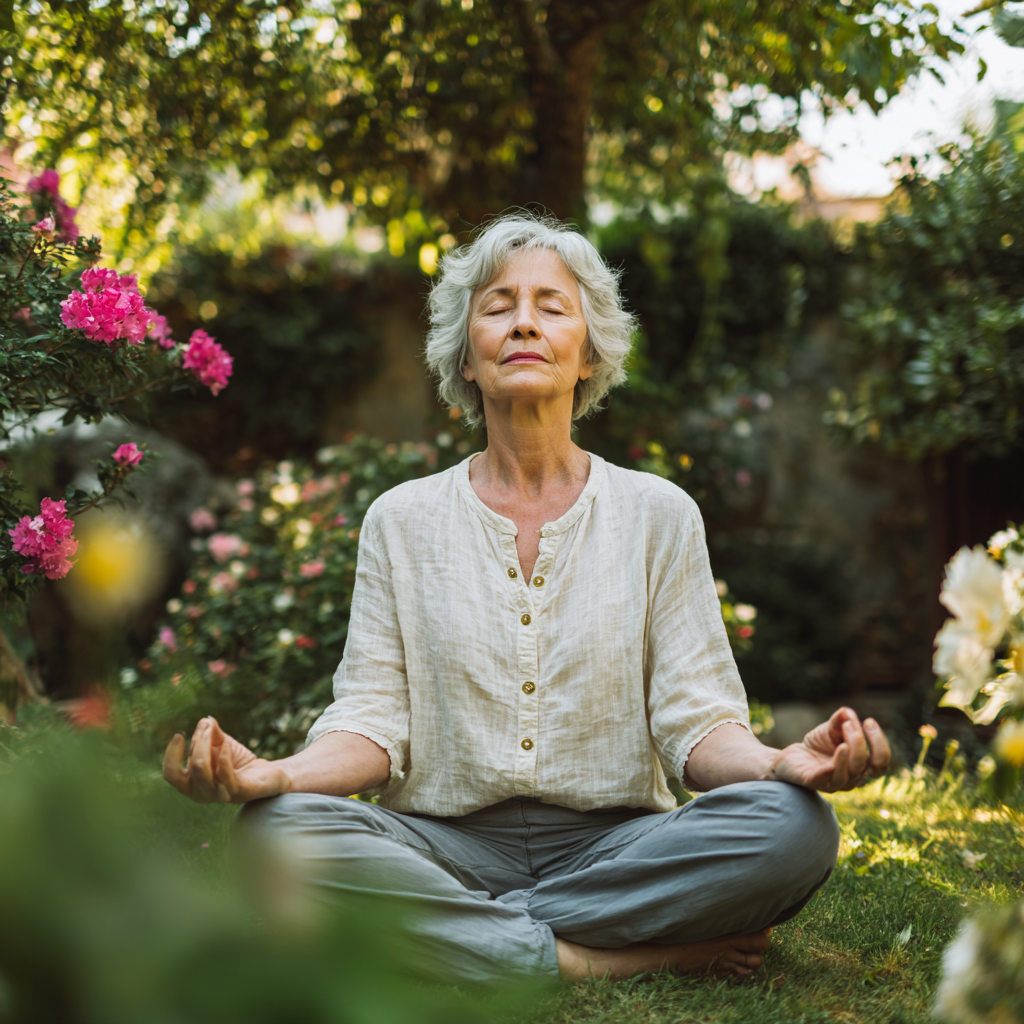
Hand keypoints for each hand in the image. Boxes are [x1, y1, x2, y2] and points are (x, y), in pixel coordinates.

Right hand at [162, 716, 289, 802]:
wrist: (268, 774)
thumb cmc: (239, 761)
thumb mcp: (221, 744)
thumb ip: (210, 734)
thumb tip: (205, 720)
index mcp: (192, 783)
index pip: (171, 774)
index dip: (171, 755)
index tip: (179, 735)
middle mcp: (202, 793)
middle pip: (190, 768)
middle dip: (197, 743)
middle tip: (206, 726)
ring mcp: (218, 795)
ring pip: (202, 771)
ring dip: (206, 746)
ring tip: (212, 731)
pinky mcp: (237, 792)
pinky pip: (224, 775)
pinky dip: (223, 757)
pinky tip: (227, 745)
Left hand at [769, 707, 890, 792]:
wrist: (792, 757)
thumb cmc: (818, 745)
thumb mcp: (830, 729)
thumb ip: (840, 721)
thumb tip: (848, 712)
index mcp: (862, 767)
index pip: (881, 761)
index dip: (879, 742)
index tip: (868, 721)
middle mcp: (852, 778)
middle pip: (867, 766)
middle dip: (861, 742)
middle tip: (849, 724)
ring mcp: (834, 783)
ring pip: (849, 773)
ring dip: (850, 752)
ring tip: (844, 732)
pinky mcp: (814, 782)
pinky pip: (826, 778)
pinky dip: (832, 766)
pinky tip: (836, 750)